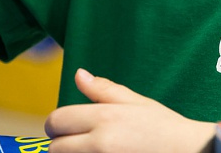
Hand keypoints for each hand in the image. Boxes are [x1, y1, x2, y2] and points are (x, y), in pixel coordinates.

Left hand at [45, 69, 215, 152]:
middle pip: (55, 148)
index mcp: (104, 118)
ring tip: (92, 149)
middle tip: (79, 141)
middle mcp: (100, 144)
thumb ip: (103, 90)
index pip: (57, 121)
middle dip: (62, 143)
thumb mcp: (136, 102)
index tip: (66, 126)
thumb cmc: (164, 127)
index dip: (57, 123)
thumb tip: (79, 74)